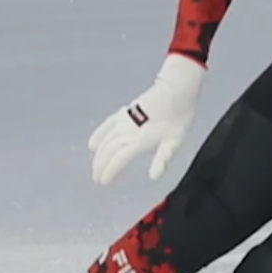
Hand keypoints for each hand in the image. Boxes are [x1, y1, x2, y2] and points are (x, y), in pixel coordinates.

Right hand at [87, 53, 205, 185]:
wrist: (176, 90)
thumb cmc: (179, 117)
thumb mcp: (175, 141)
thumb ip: (162, 159)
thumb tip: (154, 176)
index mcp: (139, 141)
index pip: (118, 160)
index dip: (109, 171)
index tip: (103, 182)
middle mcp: (127, 131)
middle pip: (108, 151)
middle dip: (100, 165)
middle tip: (96, 178)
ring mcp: (124, 121)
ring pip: (105, 140)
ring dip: (98, 154)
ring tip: (95, 166)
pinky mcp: (125, 112)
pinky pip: (107, 125)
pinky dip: (98, 135)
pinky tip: (93, 143)